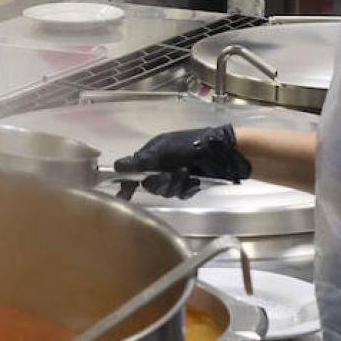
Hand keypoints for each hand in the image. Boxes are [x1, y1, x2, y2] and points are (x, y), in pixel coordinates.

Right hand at [113, 124, 249, 198]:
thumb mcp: (162, 152)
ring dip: (176, 185)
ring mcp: (177, 173)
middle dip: (161, 182)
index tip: (125, 194)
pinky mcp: (191, 182)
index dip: (129, 181)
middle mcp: (163, 162)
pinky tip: (195, 182)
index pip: (135, 168)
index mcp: (154, 151)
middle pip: (150, 183)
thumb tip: (116, 166)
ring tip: (187, 176)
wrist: (224, 153)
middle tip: (171, 176)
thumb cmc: (191, 147)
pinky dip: (187, 189)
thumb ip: (140, 162)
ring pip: (166, 189)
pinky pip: (181, 193)